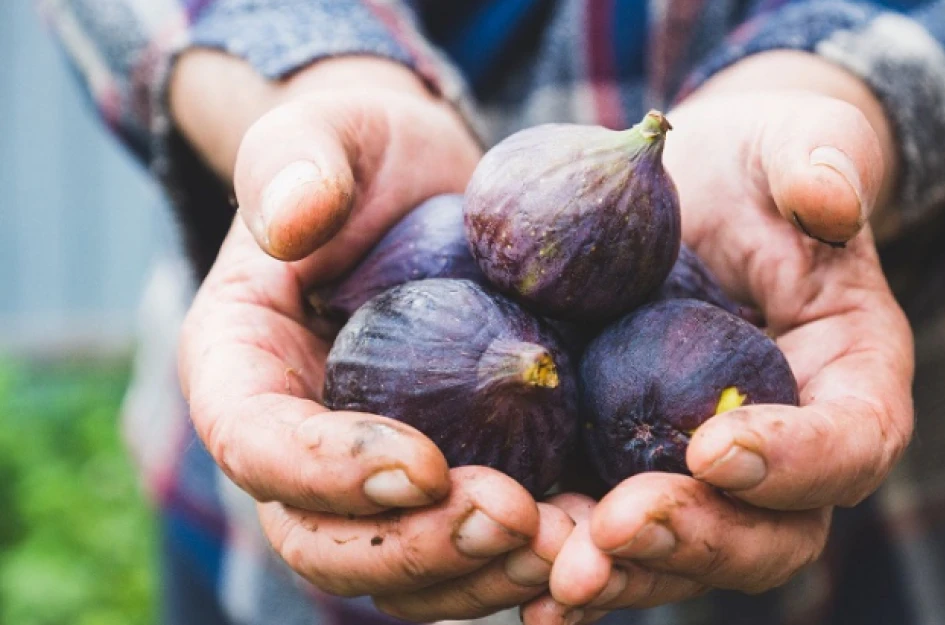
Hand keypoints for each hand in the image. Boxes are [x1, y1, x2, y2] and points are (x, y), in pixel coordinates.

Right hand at [173, 53, 572, 619]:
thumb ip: (294, 163)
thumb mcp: (328, 134)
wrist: (427, 194)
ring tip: (566, 544)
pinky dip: (525, 560)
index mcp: (244, 371)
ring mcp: (372, 479)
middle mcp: (298, 447)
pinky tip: (593, 539)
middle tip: (512, 518)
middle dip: (415, 549)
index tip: (424, 465)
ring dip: (479, 574)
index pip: (258, 445)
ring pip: (401, 573)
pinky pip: (469, 552)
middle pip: (322, 543)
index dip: (327, 472)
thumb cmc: (366, 157)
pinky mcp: (447, 484)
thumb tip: (289, 219)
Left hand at [524, 52, 914, 621]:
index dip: (797, 461)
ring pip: (687, 558)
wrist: (696, 196)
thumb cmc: (756, 168)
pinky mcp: (634, 474)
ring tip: (558, 575)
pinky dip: (569, 560)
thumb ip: (818, 162)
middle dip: (696, 540)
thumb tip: (827, 191)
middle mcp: (790, 454)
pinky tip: (514, 571)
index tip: (715, 446)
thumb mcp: (793, 143)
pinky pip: (612, 537)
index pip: (850, 443)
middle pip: (771, 535)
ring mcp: (707, 478)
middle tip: (618, 526)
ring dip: (624, 572)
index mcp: (849, 380)